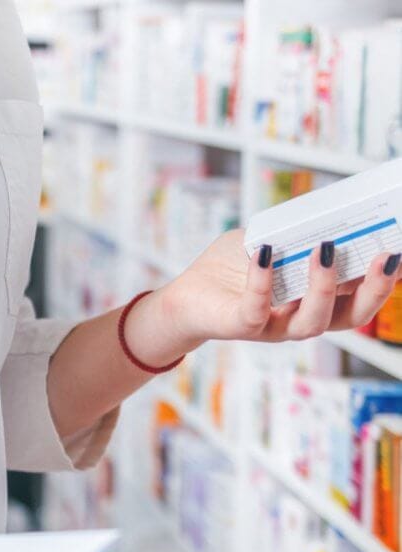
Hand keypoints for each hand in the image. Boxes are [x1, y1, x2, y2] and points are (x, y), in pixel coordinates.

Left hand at [161, 229, 400, 344]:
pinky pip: (257, 308)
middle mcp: (301, 318)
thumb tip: (321, 208)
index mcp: (315, 300)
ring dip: (323, 286)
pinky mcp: (242, 327)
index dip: (386, 279)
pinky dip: (262, 281)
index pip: (361, 294)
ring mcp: (274, 326)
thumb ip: (291, 229)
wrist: (185, 297)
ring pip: (312, 321)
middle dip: (374, 289)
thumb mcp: (265, 239)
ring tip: (324, 249)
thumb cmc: (228, 268)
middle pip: (351, 315)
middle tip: (390, 255)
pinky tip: (264, 254)